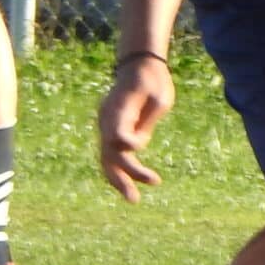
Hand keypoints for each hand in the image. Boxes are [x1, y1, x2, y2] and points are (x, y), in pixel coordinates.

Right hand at [97, 57, 176, 202]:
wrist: (138, 66)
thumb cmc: (154, 81)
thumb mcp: (160, 99)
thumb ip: (147, 122)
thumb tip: (136, 148)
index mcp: (119, 107)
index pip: (116, 133)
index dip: (126, 144)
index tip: (137, 149)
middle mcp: (107, 119)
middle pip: (108, 152)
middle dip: (121, 176)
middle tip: (134, 197)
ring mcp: (105, 125)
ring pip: (106, 157)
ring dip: (117, 178)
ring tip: (133, 198)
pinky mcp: (109, 129)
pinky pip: (110, 153)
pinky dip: (117, 169)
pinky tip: (127, 184)